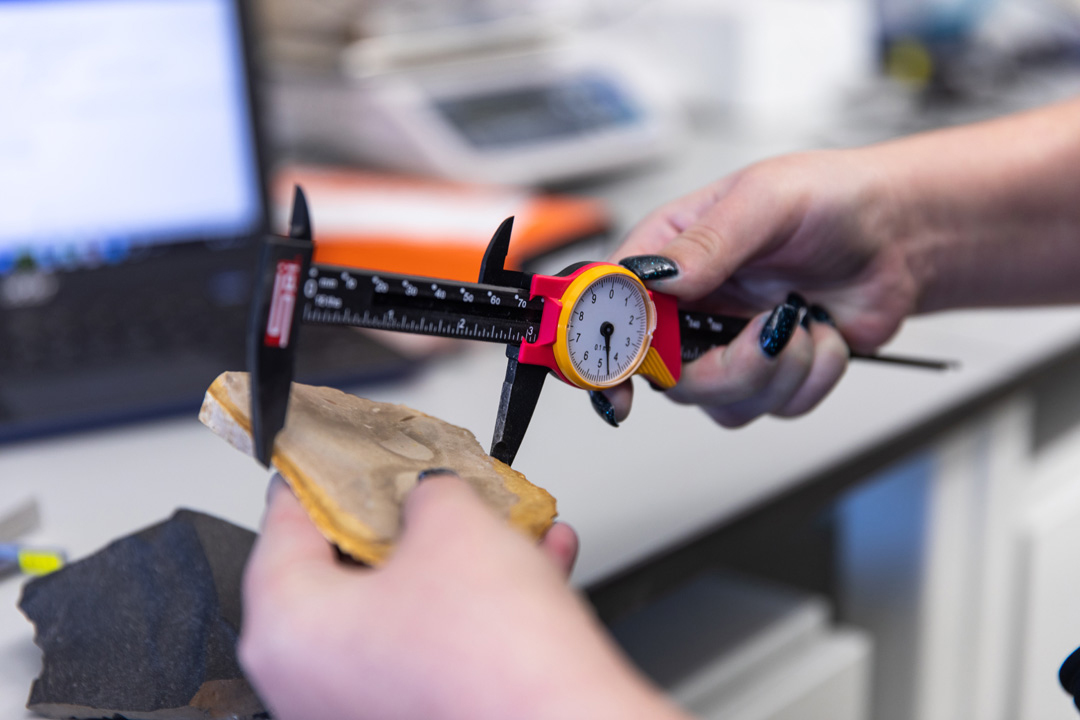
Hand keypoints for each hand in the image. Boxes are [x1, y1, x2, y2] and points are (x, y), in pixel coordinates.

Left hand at [240, 474, 689, 719]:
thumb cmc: (491, 662)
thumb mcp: (454, 526)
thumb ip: (427, 492)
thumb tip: (429, 493)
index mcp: (287, 629)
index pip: (283, 525)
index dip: (319, 475)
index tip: (334, 454)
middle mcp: (309, 681)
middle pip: (348, 570)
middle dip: (407, 521)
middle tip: (430, 488)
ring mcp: (360, 710)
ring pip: (405, 608)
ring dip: (460, 560)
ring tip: (507, 524)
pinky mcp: (417, 718)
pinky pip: (440, 646)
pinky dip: (481, 606)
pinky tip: (536, 566)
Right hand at [605, 148, 919, 426]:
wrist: (899, 234)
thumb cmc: (831, 199)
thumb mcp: (767, 200)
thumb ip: (711, 242)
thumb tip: (661, 279)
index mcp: (668, 256)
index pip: (609, 307)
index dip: (602, 349)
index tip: (620, 383)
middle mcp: (688, 306)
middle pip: (663, 375)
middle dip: (724, 368)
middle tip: (769, 331)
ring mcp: (726, 345)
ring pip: (718, 401)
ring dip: (777, 370)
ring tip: (806, 318)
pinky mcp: (768, 373)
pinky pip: (772, 408)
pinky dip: (810, 378)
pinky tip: (824, 334)